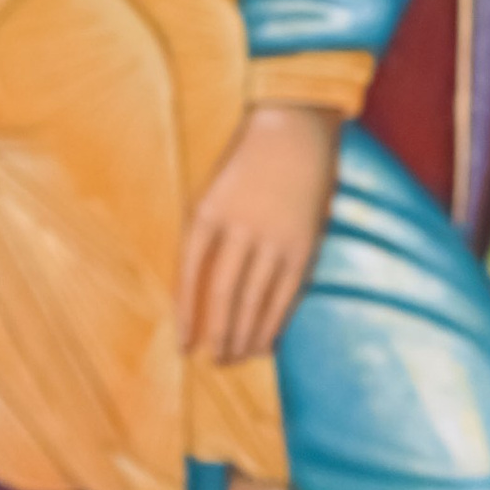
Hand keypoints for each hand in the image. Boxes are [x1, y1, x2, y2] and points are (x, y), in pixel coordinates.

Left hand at [179, 103, 340, 367]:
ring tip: (240, 358)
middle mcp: (240, 228)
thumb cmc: (246, 160)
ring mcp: (275, 237)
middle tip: (216, 362)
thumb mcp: (211, 191)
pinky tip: (269, 340)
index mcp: (206, 213)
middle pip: (225, 295)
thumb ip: (205, 236)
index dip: (186, 316)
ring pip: (258, 299)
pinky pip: (288, 292)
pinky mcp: (305, 243)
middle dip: (219, 334)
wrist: (294, 127)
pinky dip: (277, 320)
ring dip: (247, 334)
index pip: (189, 276)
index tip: (185, 347)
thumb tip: (198, 292)